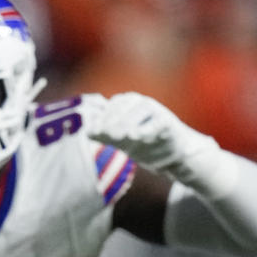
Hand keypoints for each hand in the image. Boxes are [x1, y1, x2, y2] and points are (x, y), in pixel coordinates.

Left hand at [81, 92, 215, 173]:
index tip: (92, 132)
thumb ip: (102, 135)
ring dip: (129, 121)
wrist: (169, 153)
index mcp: (126, 104)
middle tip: (105, 134)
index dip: (100, 119)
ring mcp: (156, 111)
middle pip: (125, 106)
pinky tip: (137, 136)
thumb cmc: (140, 141)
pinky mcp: (169, 122)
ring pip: (142, 110)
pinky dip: (148, 128)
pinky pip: (159, 122)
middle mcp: (141, 103)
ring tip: (120, 136)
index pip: (111, 107)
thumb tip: (87, 132)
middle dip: (113, 120)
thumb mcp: (118, 139)